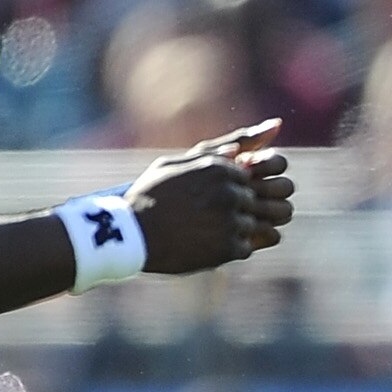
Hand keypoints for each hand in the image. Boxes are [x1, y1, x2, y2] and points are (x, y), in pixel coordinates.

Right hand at [126, 121, 294, 274]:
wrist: (128, 235)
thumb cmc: (149, 195)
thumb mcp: (175, 164)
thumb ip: (213, 150)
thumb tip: (250, 142)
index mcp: (219, 168)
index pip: (257, 174)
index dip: (241, 186)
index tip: (219, 194)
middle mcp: (230, 192)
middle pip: (262, 200)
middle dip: (247, 207)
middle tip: (217, 215)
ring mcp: (231, 221)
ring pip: (259, 224)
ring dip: (241, 228)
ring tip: (211, 230)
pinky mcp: (229, 249)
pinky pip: (247, 247)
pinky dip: (231, 248)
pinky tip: (207, 244)